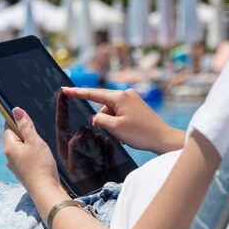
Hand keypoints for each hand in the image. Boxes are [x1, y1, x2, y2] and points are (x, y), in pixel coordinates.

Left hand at [4, 107, 60, 191]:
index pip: (9, 127)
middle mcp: (9, 157)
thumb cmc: (41, 166)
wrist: (46, 192)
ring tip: (42, 149)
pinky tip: (42, 159)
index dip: (18, 120)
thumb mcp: (35, 141)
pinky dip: (33, 156)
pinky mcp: (23, 173)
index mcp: (9, 147)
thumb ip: (26, 125)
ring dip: (30, 145)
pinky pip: (26, 158)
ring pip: (21, 149)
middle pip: (15, 138)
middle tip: (39, 135)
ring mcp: (15, 167)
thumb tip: (16, 110)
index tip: (28, 119)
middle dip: (26, 134)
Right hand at [61, 86, 183, 153]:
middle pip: (103, 105)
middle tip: (116, 132)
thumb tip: (95, 117)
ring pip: (111, 111)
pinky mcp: (136, 106)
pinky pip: (119, 113)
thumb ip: (100, 120)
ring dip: (112, 123)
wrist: (163, 138)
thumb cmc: (140, 133)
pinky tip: (128, 132)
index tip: (64, 89)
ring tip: (125, 134)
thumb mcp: (115, 128)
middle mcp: (126, 94)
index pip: (93, 94)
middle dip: (103, 119)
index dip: (77, 93)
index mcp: (119, 96)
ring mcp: (132, 99)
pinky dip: (118, 122)